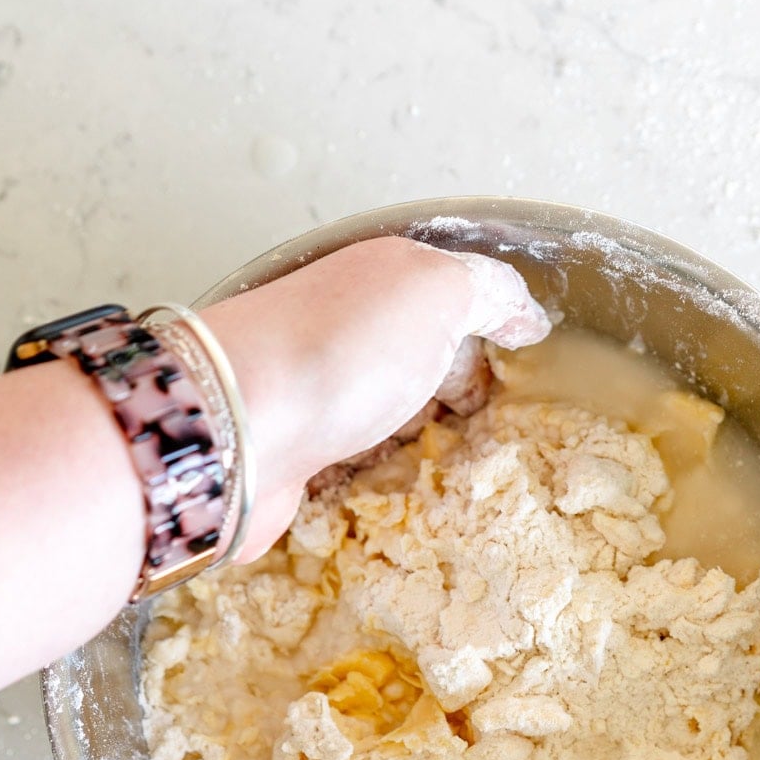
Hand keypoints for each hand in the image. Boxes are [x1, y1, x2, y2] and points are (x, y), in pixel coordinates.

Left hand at [205, 237, 549, 558]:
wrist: (235, 428)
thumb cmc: (342, 349)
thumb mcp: (437, 291)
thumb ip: (488, 291)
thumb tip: (524, 312)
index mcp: (374, 275)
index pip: (445, 284)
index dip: (487, 312)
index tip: (524, 349)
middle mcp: (340, 324)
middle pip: (409, 342)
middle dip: (448, 368)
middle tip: (493, 402)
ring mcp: (311, 388)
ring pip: (376, 399)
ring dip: (409, 422)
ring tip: (456, 450)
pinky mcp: (291, 451)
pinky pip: (347, 455)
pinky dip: (372, 466)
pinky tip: (396, 483)